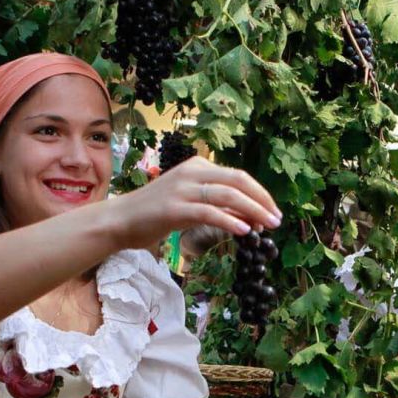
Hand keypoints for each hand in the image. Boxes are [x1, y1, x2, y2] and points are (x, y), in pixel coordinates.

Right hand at [112, 157, 281, 249]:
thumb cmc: (156, 214)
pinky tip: (243, 231)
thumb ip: (218, 206)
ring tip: (267, 227)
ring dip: (252, 211)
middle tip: (277, 220)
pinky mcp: (173, 208)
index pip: (238, 176)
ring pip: (227, 195)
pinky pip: (208, 212)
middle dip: (262, 200)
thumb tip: (250, 216)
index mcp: (198, 166)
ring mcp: (182, 189)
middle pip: (238, 181)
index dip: (260, 194)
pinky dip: (229, 221)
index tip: (273, 212)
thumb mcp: (192, 204)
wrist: (121, 220)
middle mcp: (192, 172)